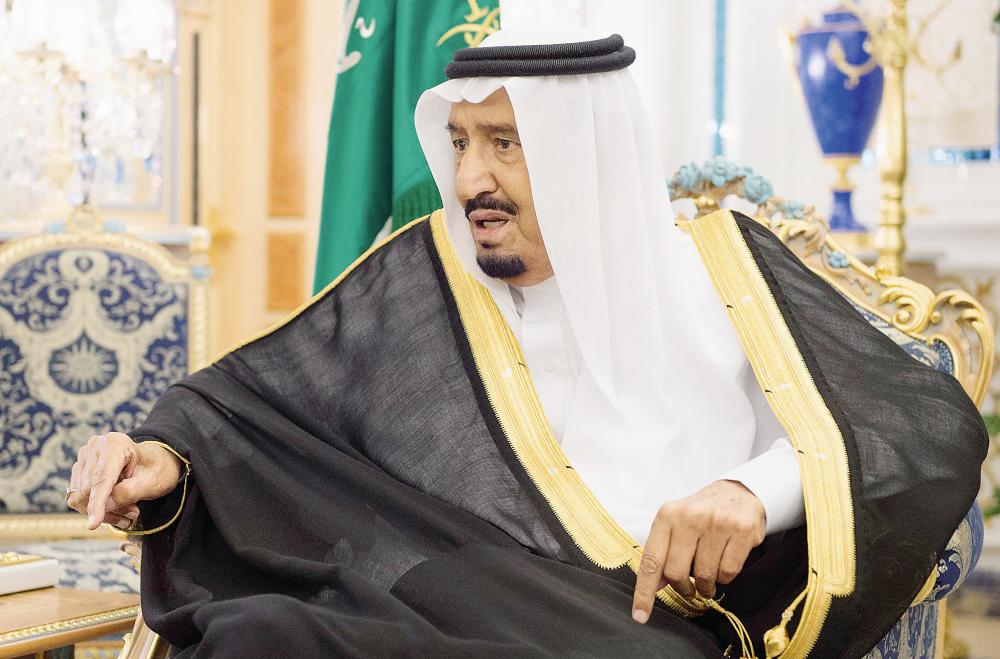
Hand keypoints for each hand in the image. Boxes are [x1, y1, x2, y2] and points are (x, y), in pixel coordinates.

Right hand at [66, 432, 183, 530]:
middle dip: (109, 509)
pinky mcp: (80, 469)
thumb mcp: (152, 482)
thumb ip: (128, 493)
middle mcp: (95, 447)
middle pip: (88, 490)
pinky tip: (116, 509)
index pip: (101, 479)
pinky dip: (95, 508)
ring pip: (81, 496)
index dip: (97, 503)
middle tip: (133, 514)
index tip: (93, 525)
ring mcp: (85, 457)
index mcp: (116, 444)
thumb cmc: (158, 469)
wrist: (156, 462)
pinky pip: (78, 497)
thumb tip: (102, 507)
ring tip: (129, 511)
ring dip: (104, 511)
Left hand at [631, 479, 765, 622]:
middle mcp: (690, 517)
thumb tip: (654, 586)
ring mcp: (717, 523)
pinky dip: (725, 577)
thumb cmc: (701, 515)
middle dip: (683, 588)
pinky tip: (723, 562)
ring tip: (708, 574)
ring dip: (706, 584)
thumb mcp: (675, 526)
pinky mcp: (742, 531)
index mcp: (667, 515)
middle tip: (689, 587)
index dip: (644, 592)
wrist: (737, 492)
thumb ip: (663, 553)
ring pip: (704, 576)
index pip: (651, 560)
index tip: (640, 616)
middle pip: (676, 573)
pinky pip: (728, 572)